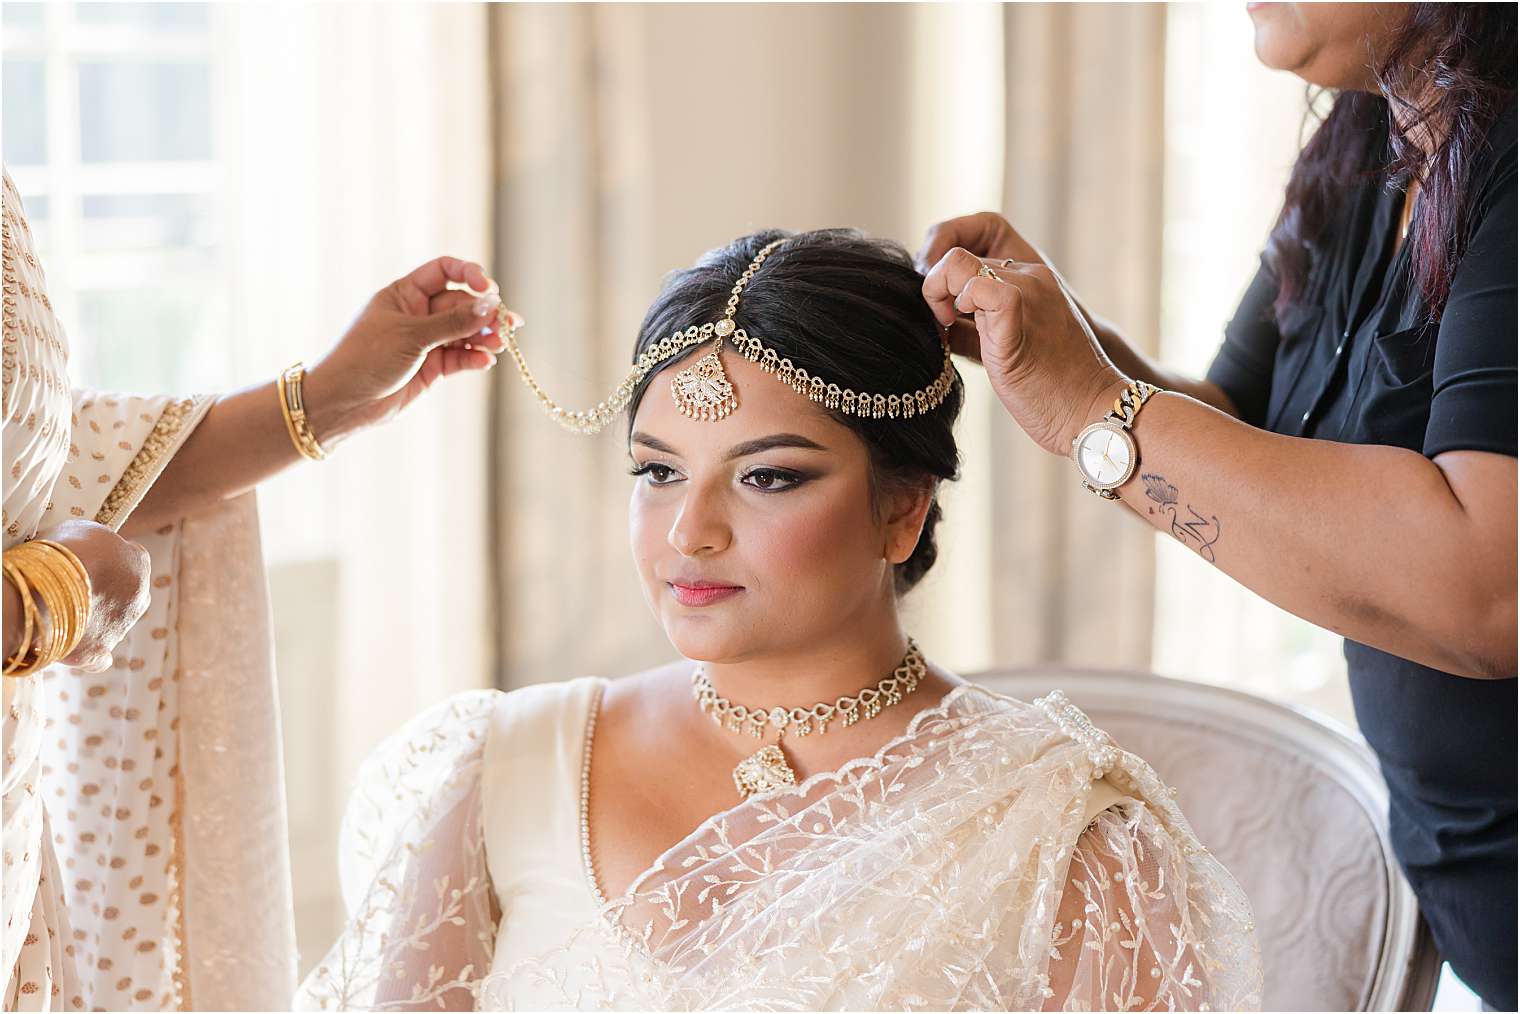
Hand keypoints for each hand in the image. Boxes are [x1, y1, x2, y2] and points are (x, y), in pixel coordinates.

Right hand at [19, 521, 153, 671]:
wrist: (50, 586)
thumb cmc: (65, 549)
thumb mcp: (84, 529)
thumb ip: (96, 542)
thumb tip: (90, 549)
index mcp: (139, 562)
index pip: (129, 559)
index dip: (104, 561)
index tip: (82, 563)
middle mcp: (140, 596)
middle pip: (121, 594)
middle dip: (100, 592)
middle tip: (68, 590)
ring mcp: (122, 626)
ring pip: (109, 624)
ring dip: (88, 620)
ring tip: (56, 613)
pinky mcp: (99, 650)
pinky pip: (99, 658)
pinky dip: (89, 654)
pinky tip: (71, 647)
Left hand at [301, 256, 520, 445]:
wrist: (344, 402)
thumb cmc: (366, 358)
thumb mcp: (412, 335)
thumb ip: (453, 322)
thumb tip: (490, 305)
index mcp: (405, 293)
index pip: (444, 271)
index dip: (469, 274)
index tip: (489, 288)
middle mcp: (417, 313)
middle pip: (461, 304)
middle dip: (484, 314)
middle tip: (507, 323)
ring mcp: (425, 341)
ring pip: (464, 332)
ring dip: (484, 337)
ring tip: (500, 345)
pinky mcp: (432, 367)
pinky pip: (460, 357)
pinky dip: (474, 358)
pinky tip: (485, 361)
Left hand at [920, 249, 1126, 456]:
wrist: (1091, 412)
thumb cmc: (1049, 391)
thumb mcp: (1005, 347)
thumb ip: (974, 326)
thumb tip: (932, 321)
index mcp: (1030, 281)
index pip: (970, 257)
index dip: (942, 281)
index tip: (940, 317)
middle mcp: (1030, 277)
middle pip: (957, 255)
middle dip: (933, 289)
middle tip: (938, 326)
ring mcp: (1027, 291)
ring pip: (958, 261)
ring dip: (935, 292)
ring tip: (944, 327)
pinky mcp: (1018, 315)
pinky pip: (977, 285)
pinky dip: (955, 303)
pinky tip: (954, 331)